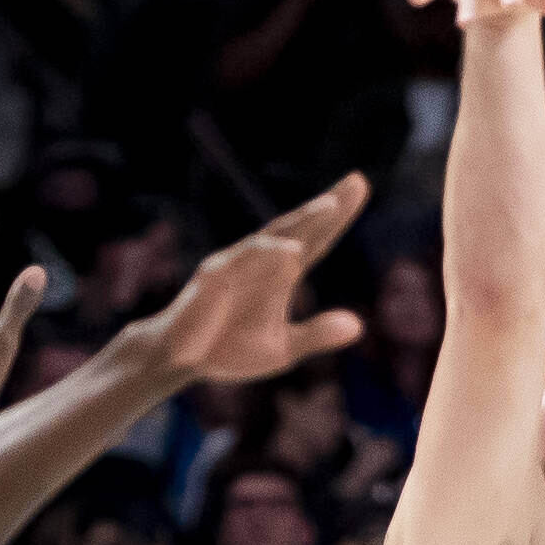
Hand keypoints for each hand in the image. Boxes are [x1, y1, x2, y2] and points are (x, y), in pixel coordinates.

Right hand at [116, 176, 370, 391]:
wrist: (183, 361)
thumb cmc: (230, 349)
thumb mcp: (283, 349)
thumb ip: (317, 335)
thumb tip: (358, 326)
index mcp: (281, 274)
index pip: (317, 240)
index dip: (338, 216)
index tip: (361, 186)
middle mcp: (262, 262)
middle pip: (299, 227)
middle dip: (327, 205)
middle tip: (357, 182)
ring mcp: (236, 266)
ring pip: (272, 237)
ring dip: (301, 221)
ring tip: (329, 206)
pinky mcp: (212, 279)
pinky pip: (241, 262)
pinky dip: (266, 255)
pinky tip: (292, 251)